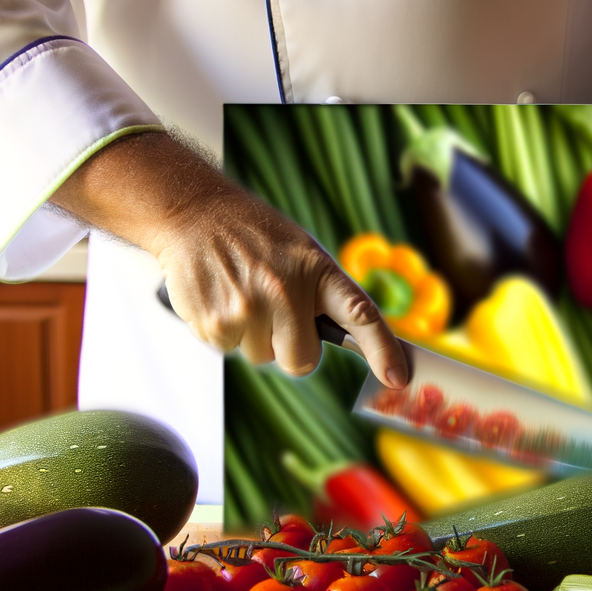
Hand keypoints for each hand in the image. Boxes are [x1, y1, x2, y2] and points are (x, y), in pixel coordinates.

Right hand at [51, 132, 407, 386]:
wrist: (194, 213)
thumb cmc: (254, 236)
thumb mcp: (300, 252)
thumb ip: (322, 294)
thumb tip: (349, 342)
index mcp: (316, 269)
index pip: (360, 314)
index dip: (383, 349)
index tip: (397, 377)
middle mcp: (285, 290)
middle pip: (302, 361)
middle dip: (290, 348)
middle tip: (274, 313)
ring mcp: (248, 309)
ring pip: (261, 358)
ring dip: (252, 335)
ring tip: (241, 292)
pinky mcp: (214, 323)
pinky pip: (228, 350)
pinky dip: (223, 331)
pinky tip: (220, 296)